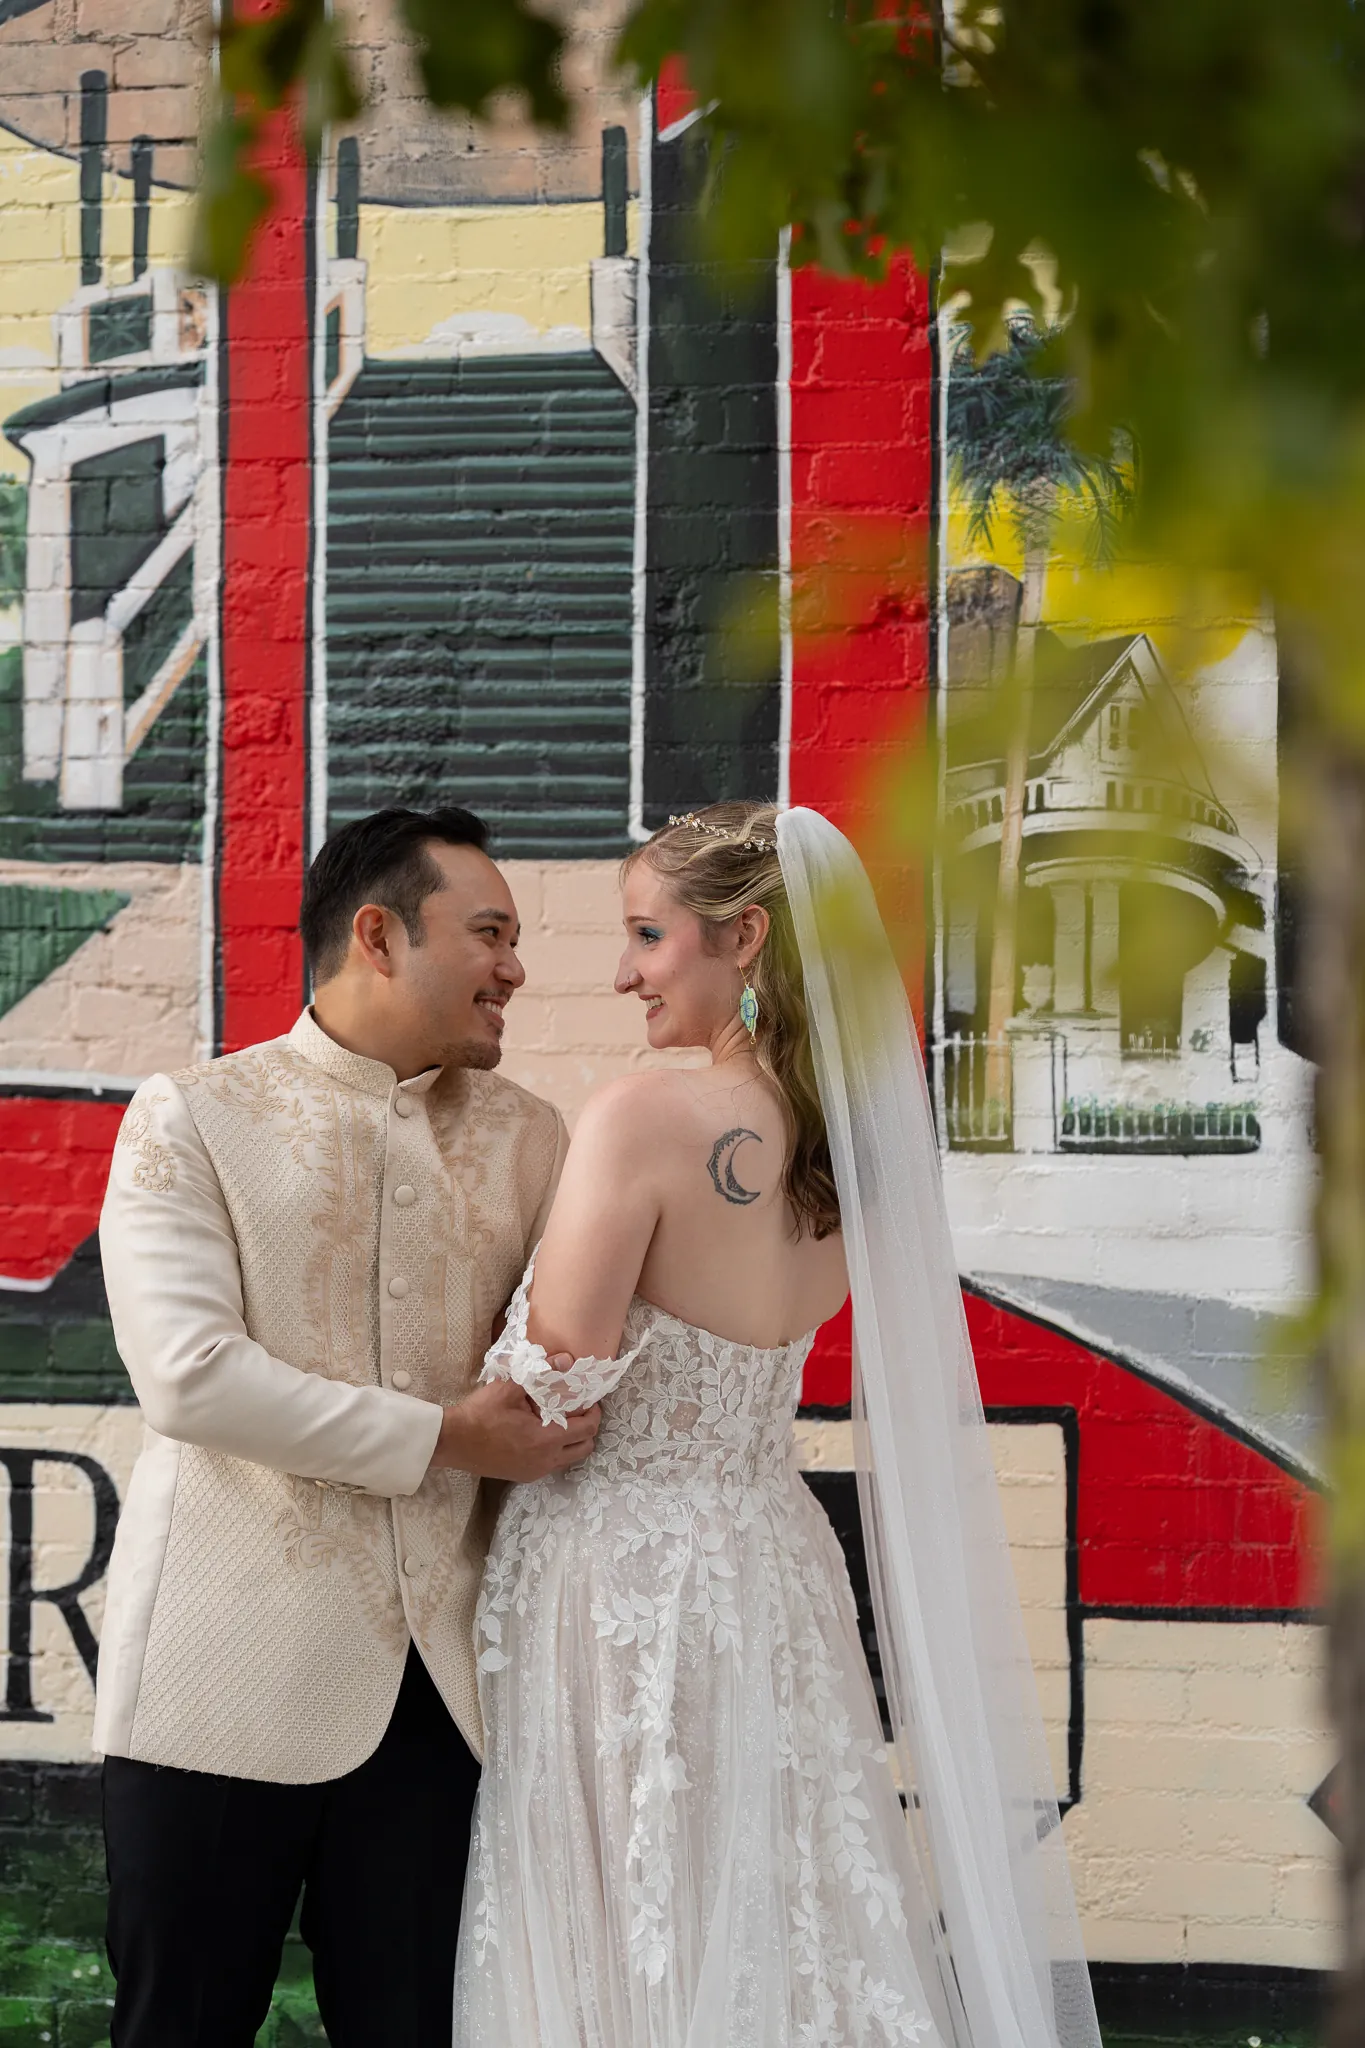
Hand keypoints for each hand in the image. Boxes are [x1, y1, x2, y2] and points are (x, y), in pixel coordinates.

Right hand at [428, 1372, 601, 1481]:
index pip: (587, 1429)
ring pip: (569, 1458)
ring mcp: (534, 1471)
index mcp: (546, 1440)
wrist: (453, 1441)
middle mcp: (545, 1461)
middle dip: (587, 1427)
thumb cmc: (481, 1413)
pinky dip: (556, 1449)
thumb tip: (567, 1360)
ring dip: (572, 1439)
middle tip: (577, 1409)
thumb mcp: (510, 1387)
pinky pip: (552, 1464)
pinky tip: (539, 1431)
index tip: (588, 1399)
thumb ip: (542, 1373)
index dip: (593, 1412)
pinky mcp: (524, 1475)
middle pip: (584, 1447)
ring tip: (558, 1419)